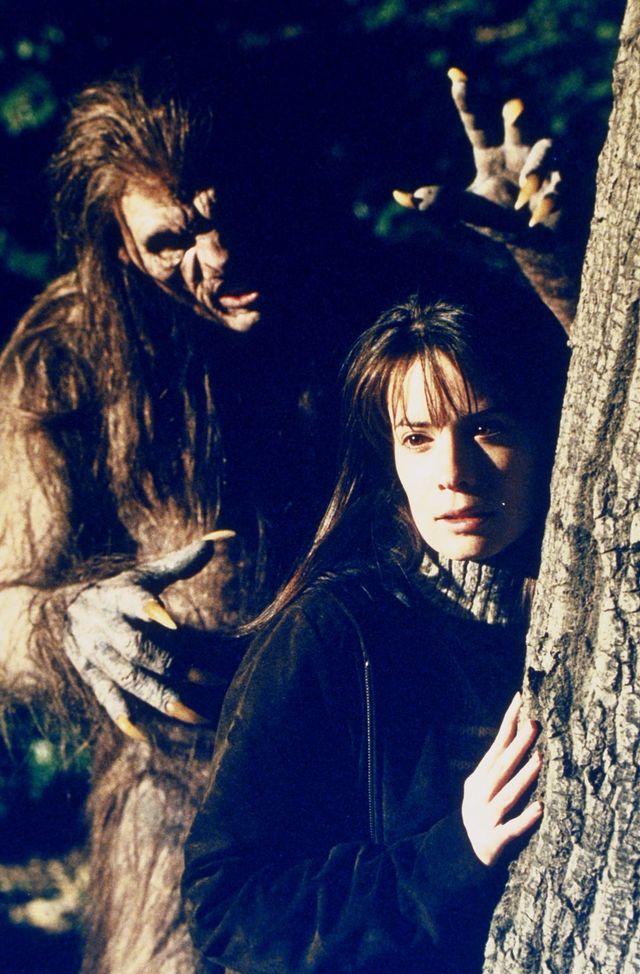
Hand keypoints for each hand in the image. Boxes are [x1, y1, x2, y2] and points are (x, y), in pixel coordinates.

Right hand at [63, 531, 234, 741]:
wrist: (63, 609)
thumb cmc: (122, 589)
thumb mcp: (146, 573)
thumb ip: (183, 561)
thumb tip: (227, 535)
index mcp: (119, 594)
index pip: (135, 601)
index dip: (151, 610)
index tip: (172, 620)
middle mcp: (103, 624)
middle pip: (135, 647)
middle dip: (170, 664)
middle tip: (208, 678)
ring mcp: (94, 653)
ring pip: (125, 677)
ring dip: (158, 696)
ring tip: (192, 714)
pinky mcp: (90, 675)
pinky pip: (104, 698)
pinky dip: (121, 716)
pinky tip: (142, 734)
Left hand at [393, 67, 561, 238]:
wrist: (537, 242)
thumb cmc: (500, 222)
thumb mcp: (469, 213)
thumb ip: (440, 204)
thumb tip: (401, 195)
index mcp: (491, 155)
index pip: (476, 125)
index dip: (467, 101)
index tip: (455, 76)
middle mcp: (519, 152)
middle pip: (517, 126)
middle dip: (516, 116)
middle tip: (513, 107)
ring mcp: (545, 165)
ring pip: (545, 150)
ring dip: (535, 169)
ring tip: (525, 189)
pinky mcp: (566, 181)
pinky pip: (562, 182)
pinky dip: (551, 198)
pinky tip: (541, 213)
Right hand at [462, 691, 542, 866]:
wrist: (461, 854)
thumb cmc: (482, 814)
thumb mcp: (484, 787)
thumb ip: (500, 765)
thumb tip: (521, 734)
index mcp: (479, 778)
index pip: (496, 745)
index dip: (508, 723)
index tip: (520, 699)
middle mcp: (480, 794)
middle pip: (501, 766)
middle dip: (518, 745)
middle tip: (534, 725)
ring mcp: (485, 817)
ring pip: (506, 795)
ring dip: (523, 777)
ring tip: (539, 759)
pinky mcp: (493, 841)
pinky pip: (511, 829)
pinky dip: (524, 819)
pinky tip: (539, 808)